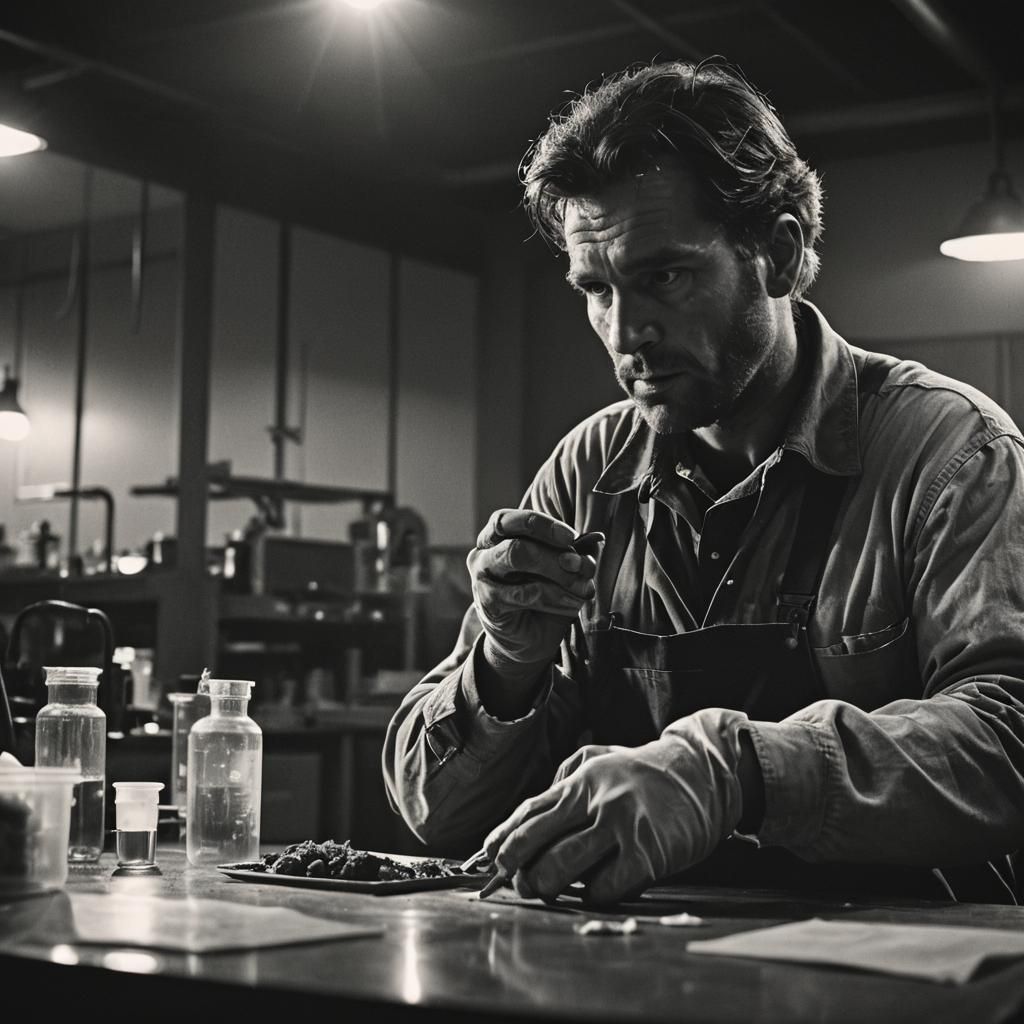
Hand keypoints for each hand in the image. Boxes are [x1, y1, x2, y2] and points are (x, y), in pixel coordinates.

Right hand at [467, 509, 599, 669]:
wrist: (529, 640)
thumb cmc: (543, 596)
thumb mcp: (562, 570)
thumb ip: (574, 553)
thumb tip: (595, 540)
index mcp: (497, 537)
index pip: (510, 520)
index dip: (541, 525)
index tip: (572, 537)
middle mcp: (483, 553)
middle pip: (516, 541)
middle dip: (554, 553)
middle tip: (580, 566)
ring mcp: (481, 578)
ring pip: (518, 558)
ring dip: (559, 574)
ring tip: (583, 588)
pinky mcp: (488, 603)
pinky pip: (525, 593)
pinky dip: (555, 597)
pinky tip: (572, 604)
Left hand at [481, 709, 750, 905]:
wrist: (701, 775)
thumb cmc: (641, 775)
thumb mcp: (597, 762)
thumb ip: (562, 786)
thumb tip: (525, 822)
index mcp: (580, 779)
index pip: (528, 813)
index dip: (503, 840)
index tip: (490, 859)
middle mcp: (597, 801)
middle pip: (537, 845)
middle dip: (519, 872)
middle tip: (520, 882)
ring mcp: (622, 827)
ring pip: (563, 868)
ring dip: (548, 886)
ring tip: (550, 889)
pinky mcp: (647, 855)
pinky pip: (604, 888)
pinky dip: (592, 895)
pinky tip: (594, 889)